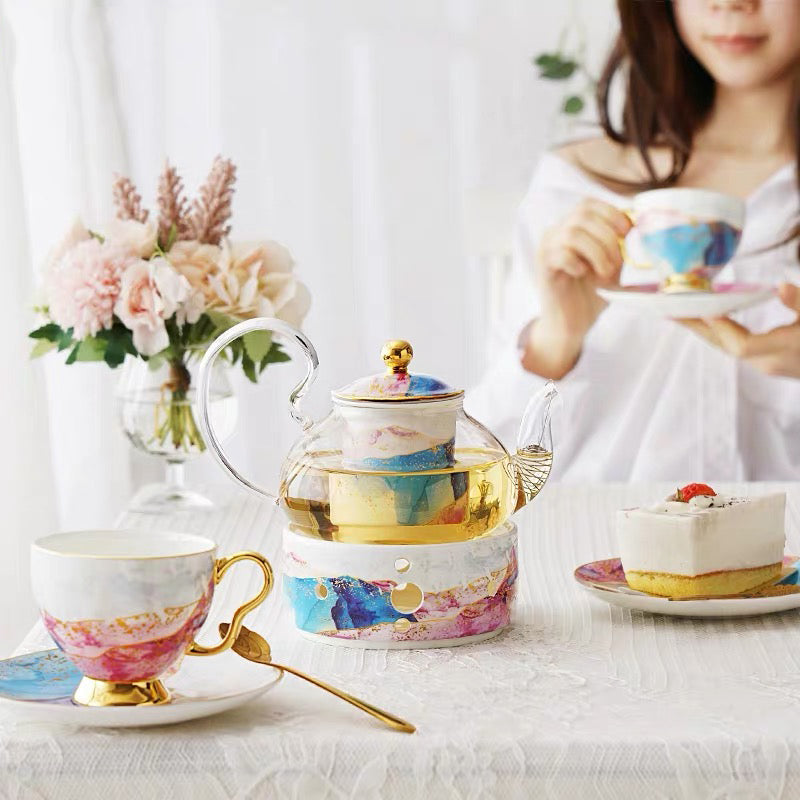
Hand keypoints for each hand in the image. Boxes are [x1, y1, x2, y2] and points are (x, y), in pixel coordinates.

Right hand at [522, 198, 631, 378]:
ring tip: (604, 274)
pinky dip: (579, 264)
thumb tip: (642, 231)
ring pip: (573, 233)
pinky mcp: (543, 267)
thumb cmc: (591, 293)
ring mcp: (547, 249)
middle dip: (608, 237)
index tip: (628, 232)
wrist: (570, 323)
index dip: (611, 213)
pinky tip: (583, 275)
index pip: (588, 204)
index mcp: (572, 227)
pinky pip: (561, 255)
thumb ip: (621, 248)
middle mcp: (556, 233)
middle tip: (618, 263)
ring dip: (597, 253)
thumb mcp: (612, 265)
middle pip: (582, 215)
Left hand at [680, 283, 799, 377]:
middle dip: (697, 327)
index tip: (706, 310)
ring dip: (704, 329)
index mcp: (783, 351)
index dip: (724, 328)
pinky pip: (734, 346)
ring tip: (680, 313)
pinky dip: (720, 331)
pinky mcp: (767, 362)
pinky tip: (707, 320)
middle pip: (725, 346)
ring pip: (727, 347)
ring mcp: (766, 365)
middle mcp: (767, 362)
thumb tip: (781, 286)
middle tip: (670, 311)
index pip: (742, 345)